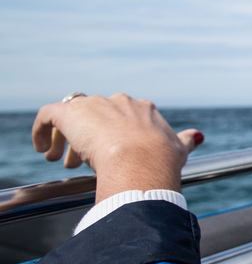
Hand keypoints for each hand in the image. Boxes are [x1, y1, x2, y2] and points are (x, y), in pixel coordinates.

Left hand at [32, 93, 203, 202]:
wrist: (141, 160)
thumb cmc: (161, 159)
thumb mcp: (178, 149)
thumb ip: (186, 140)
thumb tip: (198, 136)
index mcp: (143, 109)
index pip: (122, 116)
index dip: (113, 136)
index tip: (108, 156)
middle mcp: (119, 101)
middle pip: (97, 115)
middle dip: (89, 137)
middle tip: (81, 162)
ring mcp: (95, 105)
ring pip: (73, 116)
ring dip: (65, 137)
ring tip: (60, 160)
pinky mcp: (70, 112)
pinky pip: (48, 115)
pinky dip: (42, 130)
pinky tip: (41, 148)